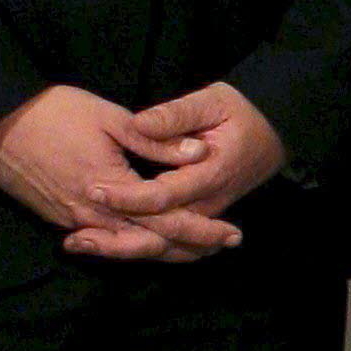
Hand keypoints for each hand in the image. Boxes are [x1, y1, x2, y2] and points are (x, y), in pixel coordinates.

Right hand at [0, 84, 235, 260]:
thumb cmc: (54, 113)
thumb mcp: (110, 118)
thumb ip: (156, 140)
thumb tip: (200, 153)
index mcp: (111, 190)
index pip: (167, 220)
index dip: (203, 229)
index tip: (233, 233)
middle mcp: (92, 215)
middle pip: (149, 243)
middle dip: (189, 248)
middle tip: (224, 246)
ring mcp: (71, 219)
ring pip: (125, 246)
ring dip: (162, 249)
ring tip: (195, 249)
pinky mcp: (57, 217)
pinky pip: (101, 240)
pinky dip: (130, 244)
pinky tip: (148, 241)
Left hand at [74, 81, 286, 262]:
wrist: (276, 132)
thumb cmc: (242, 113)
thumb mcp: (213, 101)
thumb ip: (175, 115)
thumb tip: (140, 124)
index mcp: (211, 175)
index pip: (164, 196)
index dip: (128, 196)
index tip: (93, 187)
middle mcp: (208, 204)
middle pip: (160, 234)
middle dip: (116, 240)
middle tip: (74, 239)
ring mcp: (205, 216)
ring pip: (163, 245)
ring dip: (121, 249)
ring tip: (79, 246)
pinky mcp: (199, 218)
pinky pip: (169, 242)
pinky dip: (136, 247)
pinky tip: (104, 244)